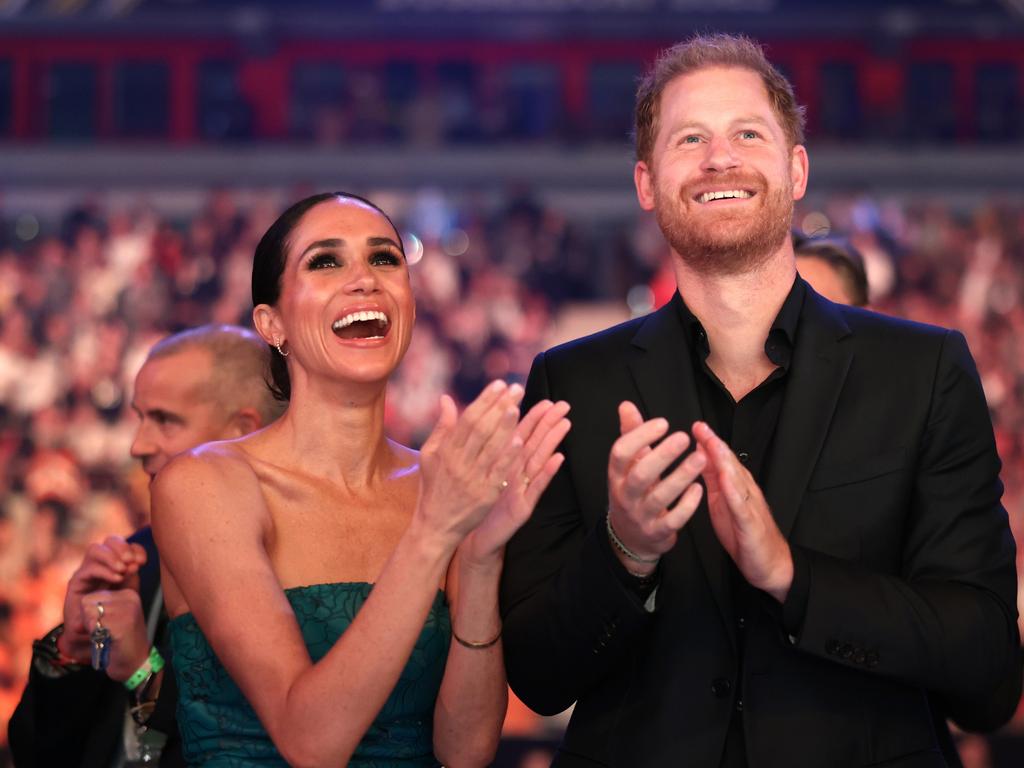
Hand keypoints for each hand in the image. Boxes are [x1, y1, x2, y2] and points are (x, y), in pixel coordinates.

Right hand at [59, 536, 146, 661]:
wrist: (98, 637)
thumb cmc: (116, 614)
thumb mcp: (129, 593)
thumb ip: (132, 577)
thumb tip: (135, 564)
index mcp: (115, 565)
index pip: (125, 546)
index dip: (135, 549)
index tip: (143, 561)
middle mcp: (100, 565)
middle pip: (109, 541)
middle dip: (122, 548)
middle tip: (132, 562)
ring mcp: (86, 573)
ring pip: (95, 549)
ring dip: (111, 556)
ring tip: (122, 570)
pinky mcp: (76, 584)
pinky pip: (87, 569)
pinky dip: (103, 570)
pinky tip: (115, 578)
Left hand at [80, 589, 151, 681]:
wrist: (135, 663)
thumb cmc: (120, 642)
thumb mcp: (113, 618)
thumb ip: (99, 607)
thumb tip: (78, 610)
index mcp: (128, 594)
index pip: (92, 595)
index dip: (89, 614)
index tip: (104, 625)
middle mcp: (130, 597)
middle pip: (87, 601)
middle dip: (88, 620)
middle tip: (104, 632)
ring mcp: (128, 609)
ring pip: (88, 612)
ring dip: (91, 628)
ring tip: (106, 636)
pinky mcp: (123, 623)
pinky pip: (94, 625)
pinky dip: (95, 635)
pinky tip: (107, 640)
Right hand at [415, 381, 526, 549]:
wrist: (436, 525)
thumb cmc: (434, 486)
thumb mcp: (430, 456)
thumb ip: (442, 427)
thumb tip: (446, 398)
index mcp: (446, 451)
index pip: (467, 419)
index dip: (484, 400)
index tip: (499, 384)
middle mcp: (458, 463)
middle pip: (481, 429)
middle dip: (499, 406)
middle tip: (516, 388)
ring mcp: (472, 479)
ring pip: (490, 448)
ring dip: (505, 426)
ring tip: (517, 406)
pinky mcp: (484, 496)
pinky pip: (498, 473)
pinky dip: (507, 457)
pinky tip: (519, 441)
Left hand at [460, 398, 570, 565]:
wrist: (471, 534)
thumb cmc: (475, 501)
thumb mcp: (478, 471)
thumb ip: (481, 446)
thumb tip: (482, 421)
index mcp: (505, 462)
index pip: (520, 434)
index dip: (532, 417)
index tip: (545, 400)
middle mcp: (517, 473)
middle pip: (534, 443)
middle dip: (548, 423)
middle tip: (563, 405)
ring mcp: (522, 489)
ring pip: (539, 460)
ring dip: (553, 442)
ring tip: (565, 424)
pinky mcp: (523, 506)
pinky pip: (536, 487)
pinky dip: (548, 473)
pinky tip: (559, 459)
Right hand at [606, 401, 704, 573]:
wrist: (631, 537)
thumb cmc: (633, 492)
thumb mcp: (627, 466)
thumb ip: (630, 434)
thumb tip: (626, 405)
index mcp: (616, 475)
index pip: (620, 453)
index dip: (639, 436)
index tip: (663, 423)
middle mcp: (625, 495)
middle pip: (640, 475)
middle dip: (662, 455)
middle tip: (684, 437)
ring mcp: (641, 516)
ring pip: (660, 497)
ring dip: (681, 476)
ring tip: (700, 458)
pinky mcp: (658, 532)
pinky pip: (673, 520)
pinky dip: (687, 504)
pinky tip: (699, 488)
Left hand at [691, 421, 792, 601]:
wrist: (770, 564)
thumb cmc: (744, 534)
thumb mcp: (722, 503)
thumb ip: (714, 480)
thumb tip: (700, 457)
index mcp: (736, 487)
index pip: (723, 460)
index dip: (710, 442)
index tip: (696, 426)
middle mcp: (745, 491)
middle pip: (730, 463)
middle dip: (715, 443)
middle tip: (700, 426)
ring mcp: (750, 506)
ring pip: (737, 479)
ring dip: (724, 460)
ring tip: (711, 443)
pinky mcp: (751, 523)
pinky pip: (741, 505)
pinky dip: (734, 491)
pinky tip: (725, 479)